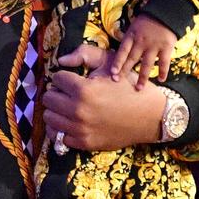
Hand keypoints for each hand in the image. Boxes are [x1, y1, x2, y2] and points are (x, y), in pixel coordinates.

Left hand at [42, 44, 165, 150]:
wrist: (151, 115)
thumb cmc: (130, 86)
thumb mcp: (110, 63)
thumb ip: (84, 55)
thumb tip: (61, 60)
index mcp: (83, 90)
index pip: (56, 79)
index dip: (64, 77)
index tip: (73, 79)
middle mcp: (78, 111)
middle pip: (48, 98)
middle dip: (57, 92)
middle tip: (69, 93)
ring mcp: (80, 129)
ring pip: (49, 118)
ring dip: (56, 110)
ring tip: (68, 106)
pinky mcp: (84, 143)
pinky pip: (58, 137)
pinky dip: (61, 128)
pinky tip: (71, 122)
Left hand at [110, 14, 176, 88]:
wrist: (165, 13)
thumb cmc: (147, 21)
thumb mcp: (133, 27)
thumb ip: (128, 40)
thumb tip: (119, 56)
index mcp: (132, 36)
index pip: (123, 51)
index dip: (117, 62)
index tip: (113, 72)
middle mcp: (141, 42)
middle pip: (132, 59)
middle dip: (125, 71)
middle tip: (118, 82)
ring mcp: (154, 45)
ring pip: (147, 64)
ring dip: (142, 77)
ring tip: (139, 88)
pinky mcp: (166, 47)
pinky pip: (164, 62)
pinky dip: (163, 71)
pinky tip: (161, 80)